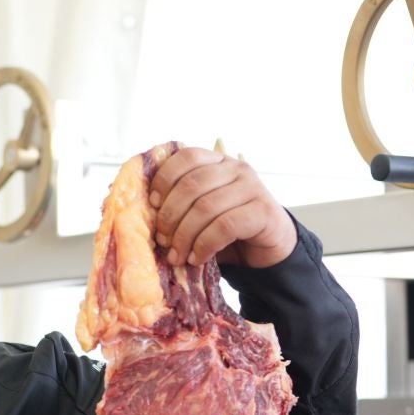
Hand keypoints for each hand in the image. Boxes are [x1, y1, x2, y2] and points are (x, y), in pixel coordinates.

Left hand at [148, 146, 297, 270]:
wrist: (269, 247)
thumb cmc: (228, 229)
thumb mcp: (202, 211)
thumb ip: (182, 205)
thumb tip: (144, 215)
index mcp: (218, 161)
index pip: (186, 157)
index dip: (164, 179)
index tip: (152, 205)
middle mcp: (236, 168)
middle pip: (192, 184)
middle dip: (170, 215)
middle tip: (163, 240)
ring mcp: (252, 187)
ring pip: (206, 207)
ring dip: (185, 236)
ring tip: (177, 255)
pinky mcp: (262, 211)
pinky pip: (225, 226)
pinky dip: (204, 245)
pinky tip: (197, 258)